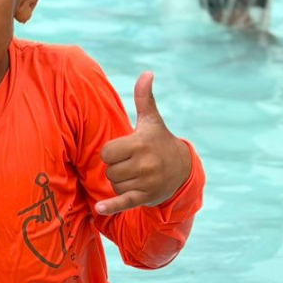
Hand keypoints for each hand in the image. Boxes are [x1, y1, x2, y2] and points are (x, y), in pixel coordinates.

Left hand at [96, 73, 191, 214]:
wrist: (182, 169)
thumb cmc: (159, 141)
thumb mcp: (151, 120)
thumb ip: (144, 97)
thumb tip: (147, 72)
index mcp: (140, 144)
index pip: (107, 152)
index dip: (111, 152)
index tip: (122, 150)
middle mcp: (144, 164)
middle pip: (109, 170)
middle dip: (115, 167)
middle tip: (129, 163)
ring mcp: (146, 182)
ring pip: (114, 185)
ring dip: (119, 181)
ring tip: (134, 174)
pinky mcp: (146, 197)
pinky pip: (124, 202)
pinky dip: (112, 206)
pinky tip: (99, 209)